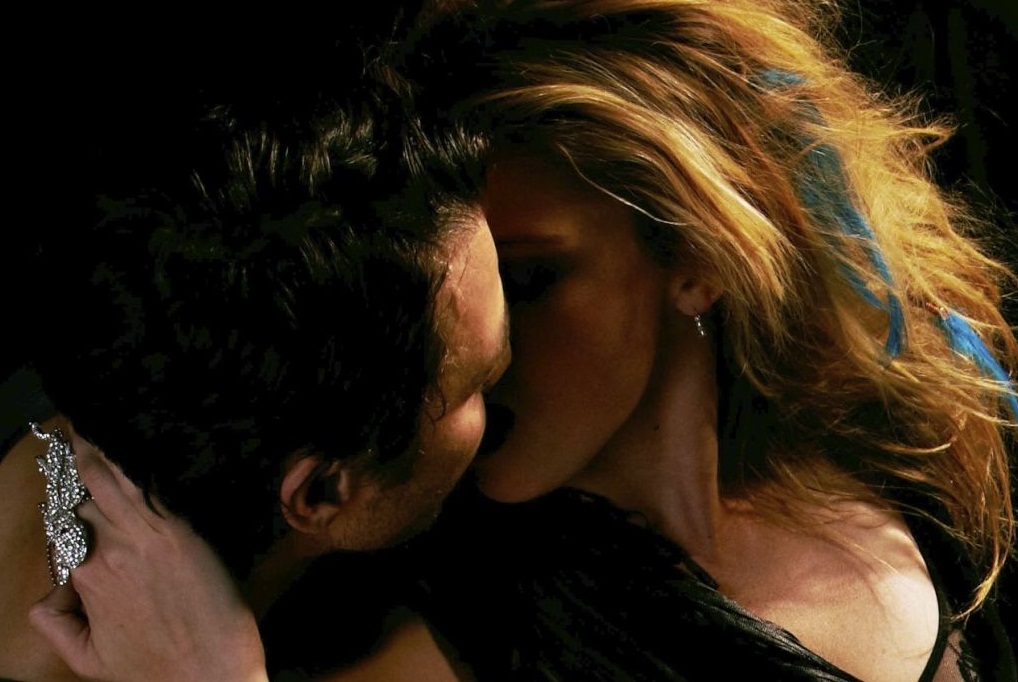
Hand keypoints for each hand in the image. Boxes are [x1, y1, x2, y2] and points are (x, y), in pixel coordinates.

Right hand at [29, 434, 268, 681]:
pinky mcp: (182, 531)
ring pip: (112, 481)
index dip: (72, 506)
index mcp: (83, 576)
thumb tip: (48, 593)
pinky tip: (128, 441)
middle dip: (86, 470)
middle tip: (85, 435)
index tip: (73, 479)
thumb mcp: (87, 657)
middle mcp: (108, 550)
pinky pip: (150, 486)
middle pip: (88, 497)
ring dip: (100, 450)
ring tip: (93, 423)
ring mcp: (146, 537)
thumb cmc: (155, 670)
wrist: (209, 676)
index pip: (67, 525)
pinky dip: (133, 462)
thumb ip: (55, 622)